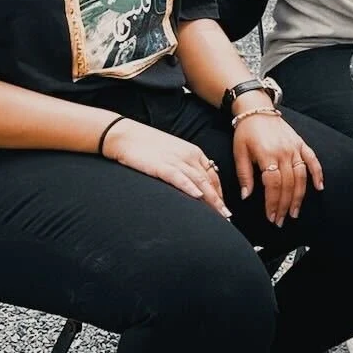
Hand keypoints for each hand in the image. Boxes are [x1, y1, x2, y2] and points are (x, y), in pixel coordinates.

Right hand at [105, 119, 230, 217]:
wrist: (125, 136)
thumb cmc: (147, 146)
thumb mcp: (173, 153)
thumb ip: (185, 165)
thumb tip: (195, 183)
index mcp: (193, 151)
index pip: (212, 174)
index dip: (219, 191)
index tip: (223, 205)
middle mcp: (189, 156)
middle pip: (209, 180)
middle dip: (219, 199)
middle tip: (227, 215)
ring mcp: (176, 160)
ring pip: (199, 181)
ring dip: (211, 199)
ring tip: (219, 214)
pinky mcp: (162, 166)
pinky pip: (180, 178)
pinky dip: (190, 187)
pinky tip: (198, 197)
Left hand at [233, 110, 324, 224]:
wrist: (256, 109)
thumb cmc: (246, 132)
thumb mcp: (239, 152)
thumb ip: (244, 175)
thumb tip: (246, 196)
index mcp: (267, 155)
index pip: (273, 185)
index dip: (273, 203)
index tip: (271, 216)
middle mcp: (284, 152)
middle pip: (288, 184)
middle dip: (285, 205)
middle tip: (282, 220)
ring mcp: (295, 148)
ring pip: (301, 177)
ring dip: (299, 196)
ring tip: (295, 212)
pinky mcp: (301, 143)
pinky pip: (312, 160)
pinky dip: (317, 174)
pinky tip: (319, 187)